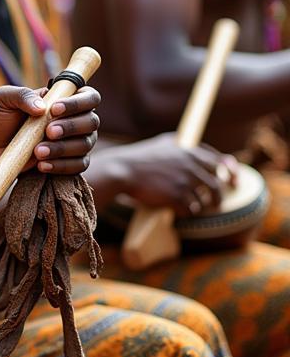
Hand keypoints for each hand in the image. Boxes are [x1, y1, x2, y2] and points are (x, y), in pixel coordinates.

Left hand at [0, 84, 100, 174]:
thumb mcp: (3, 99)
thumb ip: (22, 95)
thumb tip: (42, 107)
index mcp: (64, 98)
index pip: (89, 96)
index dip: (78, 102)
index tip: (55, 109)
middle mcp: (75, 119)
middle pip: (92, 121)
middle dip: (71, 127)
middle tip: (48, 132)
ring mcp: (75, 142)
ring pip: (85, 145)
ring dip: (63, 148)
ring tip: (37, 152)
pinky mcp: (69, 162)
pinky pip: (78, 166)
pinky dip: (61, 166)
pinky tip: (41, 165)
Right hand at [102, 134, 233, 216]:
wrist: (122, 170)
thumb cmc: (141, 157)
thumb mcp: (164, 144)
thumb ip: (184, 146)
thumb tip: (202, 152)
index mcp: (190, 151)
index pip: (220, 162)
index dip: (230, 173)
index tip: (234, 182)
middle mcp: (191, 165)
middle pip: (217, 184)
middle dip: (217, 196)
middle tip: (214, 202)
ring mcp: (185, 181)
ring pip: (204, 200)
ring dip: (200, 206)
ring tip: (192, 207)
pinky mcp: (177, 196)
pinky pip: (191, 210)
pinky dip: (187, 212)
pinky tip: (179, 210)